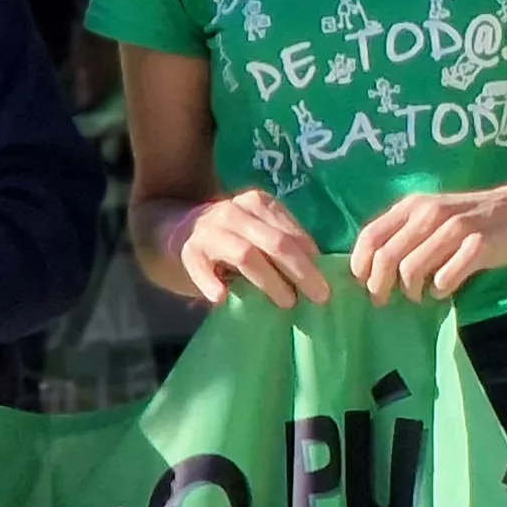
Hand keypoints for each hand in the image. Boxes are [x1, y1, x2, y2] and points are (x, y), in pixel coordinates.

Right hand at [165, 188, 327, 308]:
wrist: (176, 229)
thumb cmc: (234, 238)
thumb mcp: (260, 232)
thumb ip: (285, 244)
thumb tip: (325, 272)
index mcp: (258, 203)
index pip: (292, 233)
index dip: (313, 259)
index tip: (330, 282)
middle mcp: (235, 211)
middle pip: (276, 243)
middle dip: (302, 272)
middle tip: (320, 297)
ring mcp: (210, 230)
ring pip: (247, 255)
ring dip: (270, 281)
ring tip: (287, 302)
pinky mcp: (188, 251)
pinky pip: (202, 268)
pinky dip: (212, 283)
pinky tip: (223, 298)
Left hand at [351, 184, 506, 303]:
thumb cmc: (470, 219)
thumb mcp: (432, 216)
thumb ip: (403, 234)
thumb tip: (371, 269)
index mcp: (413, 206)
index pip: (370, 237)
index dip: (361, 266)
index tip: (365, 284)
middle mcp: (430, 214)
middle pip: (387, 258)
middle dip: (380, 286)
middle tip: (385, 300)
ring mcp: (455, 228)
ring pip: (412, 269)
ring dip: (411, 291)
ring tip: (420, 295)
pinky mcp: (479, 246)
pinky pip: (445, 277)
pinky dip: (440, 289)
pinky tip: (444, 289)